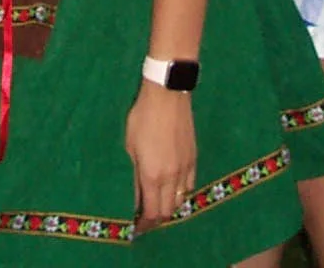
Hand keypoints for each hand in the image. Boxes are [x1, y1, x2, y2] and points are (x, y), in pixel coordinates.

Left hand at [125, 83, 196, 227]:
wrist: (167, 96)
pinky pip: (189, 186)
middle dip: (156, 220)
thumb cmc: (142, 119)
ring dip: (169, 208)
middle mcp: (171, 177)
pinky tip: (172, 190)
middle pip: (167, 212)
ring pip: (180, 201)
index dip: (144, 225)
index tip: (135, 227)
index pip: (152, 213)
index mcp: (152, 176)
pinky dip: (180, 194)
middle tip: (144, 219)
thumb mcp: (129, 148)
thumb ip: (132, 176)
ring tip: (157, 205)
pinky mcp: (194, 159)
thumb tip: (133, 199)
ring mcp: (185, 168)